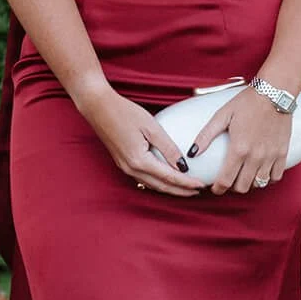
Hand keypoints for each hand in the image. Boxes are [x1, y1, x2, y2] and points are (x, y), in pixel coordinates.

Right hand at [81, 86, 202, 196]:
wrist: (98, 107)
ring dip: (170, 188)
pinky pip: (144, 179)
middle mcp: (131, 169)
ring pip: (152, 184)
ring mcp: (124, 168)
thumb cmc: (124, 112)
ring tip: (186, 188)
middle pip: (161, 186)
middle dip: (180, 191)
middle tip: (198, 192)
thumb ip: (168, 148)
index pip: (169, 177)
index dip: (187, 183)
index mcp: (139, 160)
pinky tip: (166, 180)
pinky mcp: (122, 163)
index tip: (202, 185)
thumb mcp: (151, 127)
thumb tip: (183, 165)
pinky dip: (158, 182)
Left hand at [187, 84, 290, 194]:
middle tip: (227, 180)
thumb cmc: (246, 102)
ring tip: (243, 176)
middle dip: (231, 188)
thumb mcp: (222, 115)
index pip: (225, 181)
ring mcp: (271, 156)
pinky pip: (275, 177)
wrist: (274, 93)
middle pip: (242, 187)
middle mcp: (255, 156)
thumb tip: (192, 153)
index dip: (217, 189)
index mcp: (239, 149)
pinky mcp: (283, 153)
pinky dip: (266, 179)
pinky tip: (260, 173)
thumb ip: (206, 135)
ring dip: (248, 184)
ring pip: (258, 185)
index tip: (214, 188)